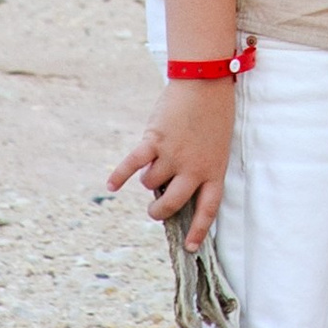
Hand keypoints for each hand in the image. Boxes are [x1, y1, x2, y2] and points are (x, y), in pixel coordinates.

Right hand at [109, 79, 237, 245]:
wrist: (205, 81)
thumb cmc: (214, 111)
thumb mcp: (216, 145)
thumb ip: (197, 167)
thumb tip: (168, 187)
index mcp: (214, 171)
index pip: (208, 209)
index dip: (199, 230)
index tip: (190, 247)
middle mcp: (193, 168)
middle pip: (172, 204)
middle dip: (159, 211)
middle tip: (154, 210)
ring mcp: (173, 155)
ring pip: (149, 182)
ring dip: (146, 178)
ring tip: (152, 164)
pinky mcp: (154, 140)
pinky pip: (133, 164)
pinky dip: (120, 175)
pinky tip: (112, 185)